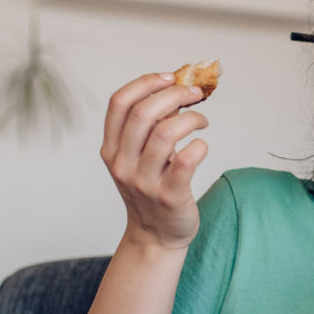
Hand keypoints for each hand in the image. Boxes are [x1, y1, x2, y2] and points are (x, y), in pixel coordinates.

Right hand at [101, 73, 208, 249]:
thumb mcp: (138, 158)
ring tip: (202, 121)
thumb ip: (149, 127)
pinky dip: (200, 146)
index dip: (146, 82)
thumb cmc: (151, 189)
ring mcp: (144, 181)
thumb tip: (177, 89)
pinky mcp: (169, 196)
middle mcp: (122, 164)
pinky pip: (187, 161)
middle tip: (196, 94)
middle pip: (143, 113)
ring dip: (191, 119)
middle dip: (174, 94)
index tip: (170, 77)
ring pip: (166, 133)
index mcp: (111, 149)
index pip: (119, 103)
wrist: (155, 236)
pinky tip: (202, 146)